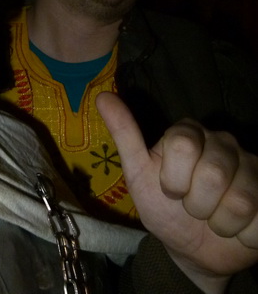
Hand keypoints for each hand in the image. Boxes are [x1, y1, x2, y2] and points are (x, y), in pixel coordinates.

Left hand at [96, 92, 257, 291]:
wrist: (193, 249)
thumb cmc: (164, 207)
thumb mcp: (138, 174)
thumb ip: (124, 134)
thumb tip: (103, 96)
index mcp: (189, 133)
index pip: (183, 145)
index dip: (174, 178)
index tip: (169, 190)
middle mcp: (223, 142)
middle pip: (214, 174)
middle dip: (196, 204)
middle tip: (192, 207)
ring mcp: (252, 166)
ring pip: (241, 200)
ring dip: (220, 223)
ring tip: (214, 218)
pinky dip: (243, 236)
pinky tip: (237, 229)